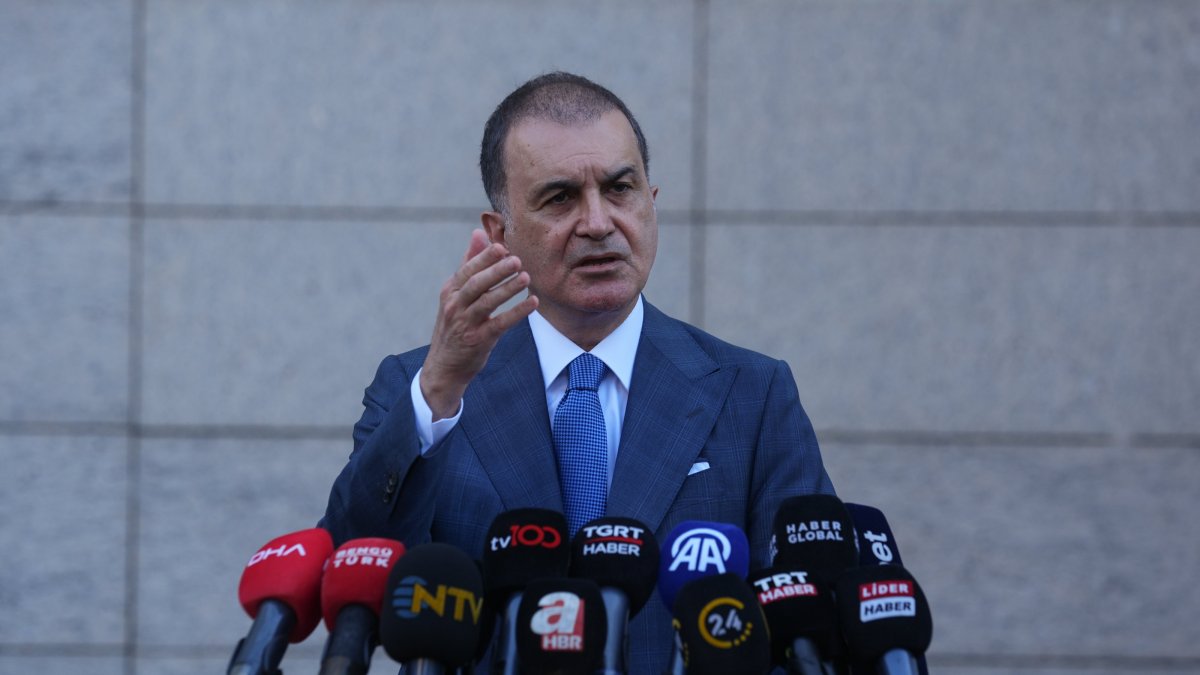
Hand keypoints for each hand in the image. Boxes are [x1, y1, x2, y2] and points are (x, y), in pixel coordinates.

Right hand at [420, 229, 537, 419]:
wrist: (445, 365)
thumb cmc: (455, 324)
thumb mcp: (457, 294)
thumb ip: (469, 263)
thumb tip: (479, 233)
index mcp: (450, 291)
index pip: (467, 270)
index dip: (484, 258)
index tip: (502, 247)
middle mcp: (455, 305)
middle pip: (476, 283)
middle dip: (496, 270)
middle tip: (517, 260)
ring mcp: (465, 324)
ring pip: (487, 302)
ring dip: (508, 289)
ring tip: (526, 278)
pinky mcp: (478, 340)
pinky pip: (500, 324)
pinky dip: (517, 312)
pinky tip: (533, 303)